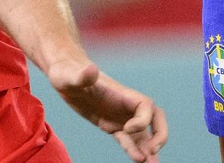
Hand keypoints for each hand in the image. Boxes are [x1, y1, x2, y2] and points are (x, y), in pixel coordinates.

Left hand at [47, 58, 166, 161]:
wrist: (64, 75)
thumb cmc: (66, 72)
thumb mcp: (69, 76)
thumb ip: (81, 76)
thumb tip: (91, 69)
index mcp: (121, 93)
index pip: (145, 106)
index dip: (142, 120)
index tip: (126, 129)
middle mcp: (125, 105)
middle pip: (155, 118)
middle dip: (159, 134)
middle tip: (152, 151)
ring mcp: (120, 116)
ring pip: (143, 133)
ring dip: (149, 148)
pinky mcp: (111, 125)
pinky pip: (128, 141)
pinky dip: (135, 151)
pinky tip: (139, 161)